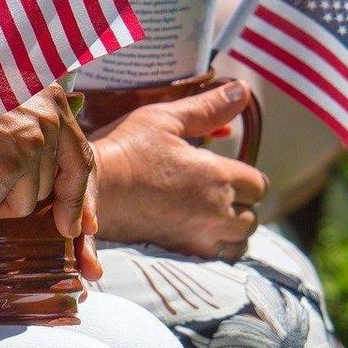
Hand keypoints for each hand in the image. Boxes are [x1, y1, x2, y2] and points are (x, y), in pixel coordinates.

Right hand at [0, 48, 96, 241]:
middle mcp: (50, 120)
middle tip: (27, 206)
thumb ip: (30, 115)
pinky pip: (2, 207)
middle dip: (36, 200)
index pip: (79, 155)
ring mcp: (32, 146)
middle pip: (54, 184)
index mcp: (51, 97)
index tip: (80, 222)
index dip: (77, 193)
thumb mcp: (0, 90)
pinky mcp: (10, 170)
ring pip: (28, 200)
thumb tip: (41, 155)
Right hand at [91, 80, 267, 260]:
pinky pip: (214, 258)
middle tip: (218, 192)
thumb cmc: (126, 149)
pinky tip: (195, 233)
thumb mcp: (165, 119)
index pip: (257, 184)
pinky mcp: (179, 252)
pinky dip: (213, 248)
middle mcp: (215, 211)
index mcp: (217, 176)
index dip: (246, 176)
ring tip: (211, 215)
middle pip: (252, 218)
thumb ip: (207, 108)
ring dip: (232, 231)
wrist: (90, 190)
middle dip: (242, 206)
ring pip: (237, 243)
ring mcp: (198, 236)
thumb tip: (242, 89)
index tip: (226, 170)